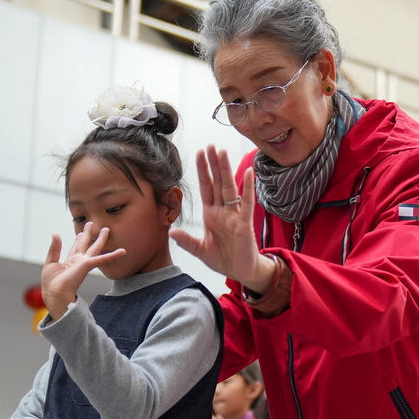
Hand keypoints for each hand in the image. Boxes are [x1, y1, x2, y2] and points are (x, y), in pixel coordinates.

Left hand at [40, 224, 125, 320]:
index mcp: (69, 261)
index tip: (81, 232)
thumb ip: (54, 248)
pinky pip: (102, 258)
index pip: (75, 247)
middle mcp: (78, 261)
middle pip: (85, 244)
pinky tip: (122, 251)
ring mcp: (84, 262)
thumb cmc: (51, 283)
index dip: (78, 239)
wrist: (55, 293)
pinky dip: (112, 255)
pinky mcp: (88, 265)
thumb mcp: (50, 262)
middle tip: (91, 224)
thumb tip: (56, 234)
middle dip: (88, 234)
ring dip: (100, 239)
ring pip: (95, 248)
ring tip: (106, 229)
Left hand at [170, 146, 275, 292]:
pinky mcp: (245, 224)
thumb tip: (171, 232)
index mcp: (211, 215)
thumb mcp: (200, 251)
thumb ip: (187, 241)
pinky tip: (248, 173)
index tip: (199, 154)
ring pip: (229, 188)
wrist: (241, 272)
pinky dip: (248, 188)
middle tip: (210, 146)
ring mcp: (235, 216)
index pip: (205, 188)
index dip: (202, 172)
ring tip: (222, 153)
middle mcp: (223, 211)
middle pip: (217, 183)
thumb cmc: (223, 258)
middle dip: (213, 165)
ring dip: (226, 171)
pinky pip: (247, 203)